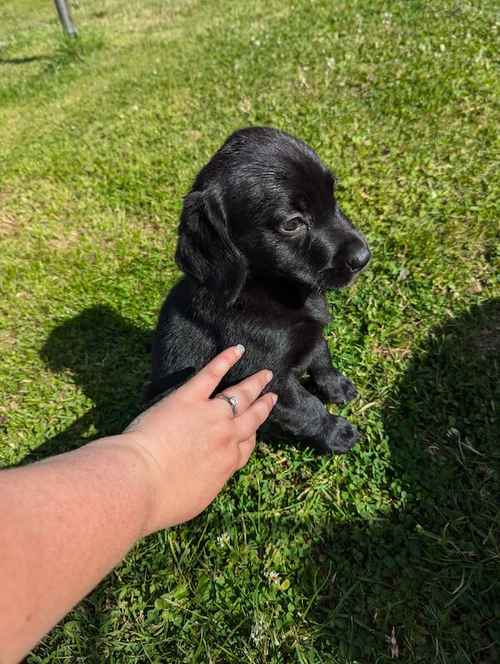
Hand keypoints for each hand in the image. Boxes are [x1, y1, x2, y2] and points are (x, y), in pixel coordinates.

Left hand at [120, 346, 276, 534]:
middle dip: (263, 405)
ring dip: (254, 383)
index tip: (255, 428)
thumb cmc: (161, 500)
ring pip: (240, 395)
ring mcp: (211, 415)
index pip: (247, 445)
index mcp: (227, 463)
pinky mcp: (190, 398)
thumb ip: (205, 482)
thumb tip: (203, 477)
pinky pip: (212, 374)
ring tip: (265, 374)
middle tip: (272, 395)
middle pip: (251, 418)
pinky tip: (236, 349)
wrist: (142, 482)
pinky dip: (225, 360)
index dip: (252, 434)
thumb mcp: (193, 499)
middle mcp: (227, 437)